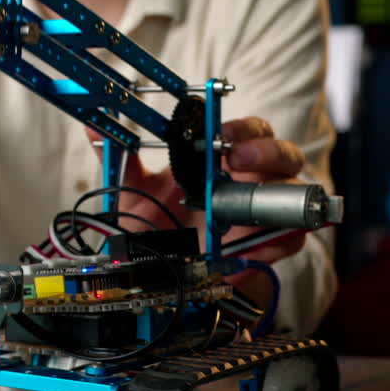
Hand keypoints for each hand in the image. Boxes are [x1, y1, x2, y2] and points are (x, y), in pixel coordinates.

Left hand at [95, 117, 308, 263]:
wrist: (157, 266)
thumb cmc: (154, 219)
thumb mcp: (132, 188)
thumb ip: (119, 155)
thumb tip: (94, 124)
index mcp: (223, 158)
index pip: (249, 131)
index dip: (243, 128)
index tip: (221, 133)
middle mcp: (249, 180)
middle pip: (283, 153)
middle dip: (266, 151)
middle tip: (236, 158)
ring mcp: (263, 211)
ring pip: (295, 190)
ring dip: (280, 190)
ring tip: (248, 200)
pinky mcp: (268, 244)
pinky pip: (291, 237)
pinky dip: (279, 238)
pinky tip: (256, 241)